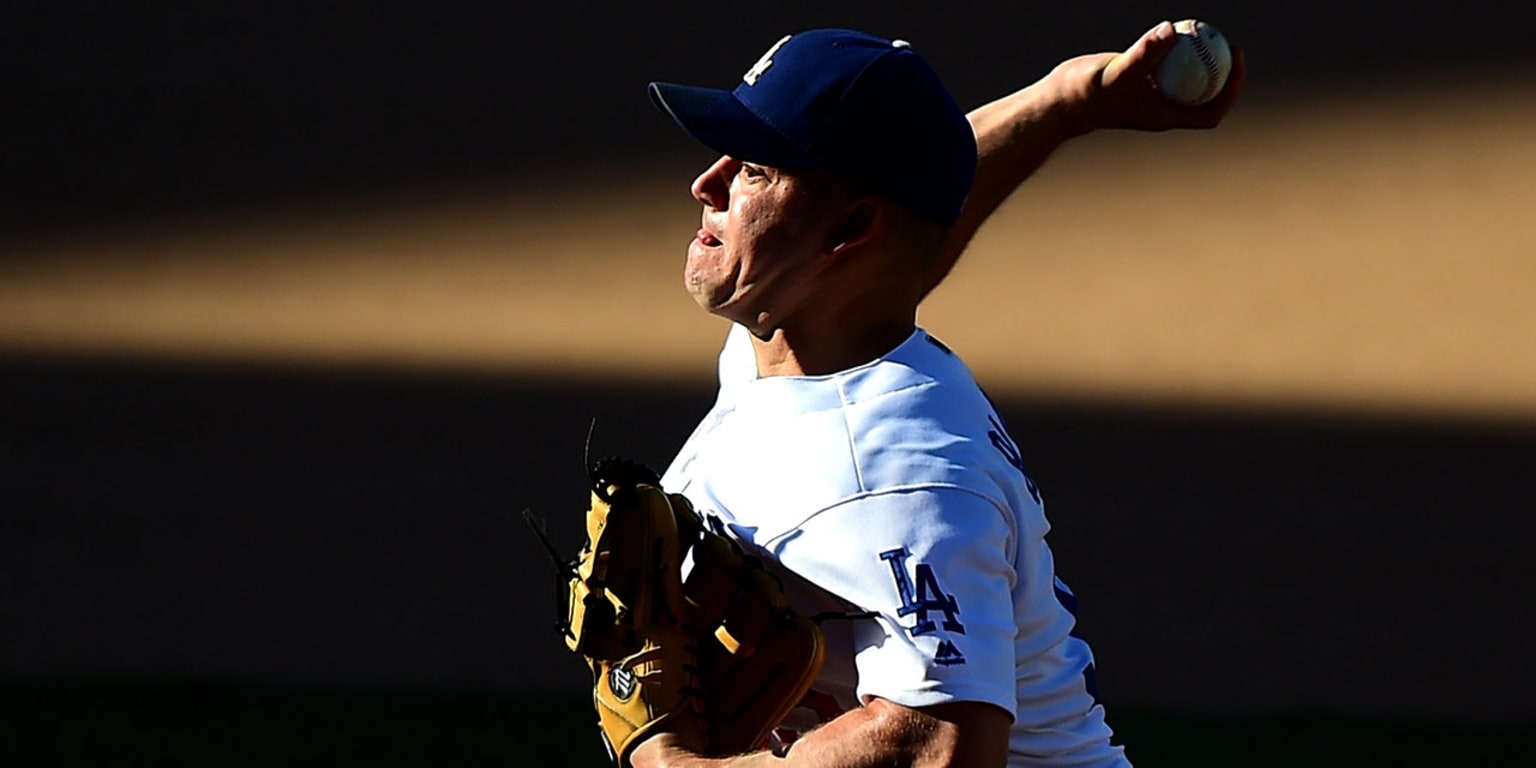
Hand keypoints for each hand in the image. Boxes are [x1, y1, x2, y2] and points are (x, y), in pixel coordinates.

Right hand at [1053, 20, 1246, 135]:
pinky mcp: (1142, 82)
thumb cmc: (1087, 93)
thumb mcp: (1117, 73)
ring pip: (1189, 79)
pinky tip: (1177, 29)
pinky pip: (1169, 65)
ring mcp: (1153, 96)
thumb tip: (1171, 30)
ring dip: (1202, 59)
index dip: (1230, 91)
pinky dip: (1177, 50)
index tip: (1234, 64)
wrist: (1062, 101)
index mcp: (1165, 118)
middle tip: (1230, 43)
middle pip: (1207, 95)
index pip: (1209, 113)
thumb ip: (1145, 53)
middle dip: (1224, 72)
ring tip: (1208, 32)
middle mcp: (1163, 109)